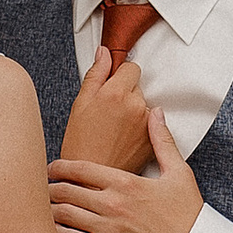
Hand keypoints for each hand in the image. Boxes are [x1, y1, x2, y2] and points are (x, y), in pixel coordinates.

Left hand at [50, 110, 201, 232]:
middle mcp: (113, 204)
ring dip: (50, 209)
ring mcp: (108, 230)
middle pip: (67, 190)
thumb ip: (162, 140)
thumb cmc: (188, 214)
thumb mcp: (179, 173)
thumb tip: (155, 112)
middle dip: (50, 187)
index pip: (81, 168)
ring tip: (43, 206)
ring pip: (64, 215)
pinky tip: (52, 230)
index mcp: (126, 182)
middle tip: (42, 186)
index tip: (52, 167)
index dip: (61, 166)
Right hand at [58, 43, 150, 175]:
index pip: (132, 67)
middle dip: (125, 94)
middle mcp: (136, 105)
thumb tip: (104, 52)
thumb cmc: (80, 144)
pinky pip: (148, 124)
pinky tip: (122, 139)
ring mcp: (146, 123)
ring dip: (132, 112)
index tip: (111, 87)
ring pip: (143, 105)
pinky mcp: (152, 139)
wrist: (88, 180)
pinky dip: (138, 128)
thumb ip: (96, 74)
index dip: (119, 75)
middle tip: (107, 113)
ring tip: (113, 129)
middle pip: (137, 87)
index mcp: (117, 93)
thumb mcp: (80, 104)